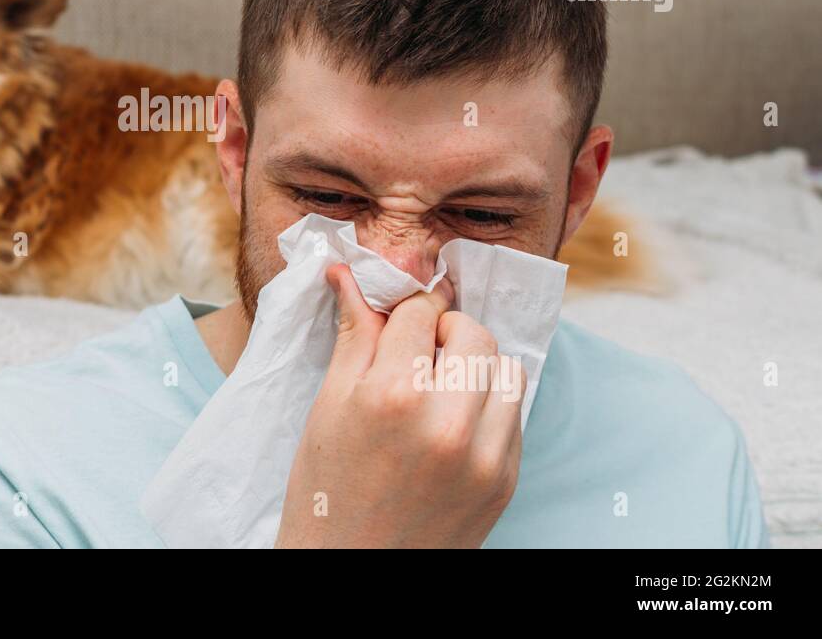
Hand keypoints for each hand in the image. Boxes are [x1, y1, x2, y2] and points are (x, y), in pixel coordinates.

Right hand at [274, 264, 525, 547]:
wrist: (351, 568)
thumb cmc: (327, 487)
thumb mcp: (329, 404)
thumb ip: (354, 335)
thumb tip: (348, 272)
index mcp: (393, 397)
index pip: (420, 312)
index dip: (407, 307)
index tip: (400, 316)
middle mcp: (447, 423)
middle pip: (472, 332)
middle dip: (445, 331)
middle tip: (416, 354)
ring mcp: (484, 456)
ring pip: (505, 368)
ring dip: (475, 365)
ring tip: (438, 389)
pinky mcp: (506, 480)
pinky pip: (514, 413)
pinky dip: (488, 405)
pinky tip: (452, 423)